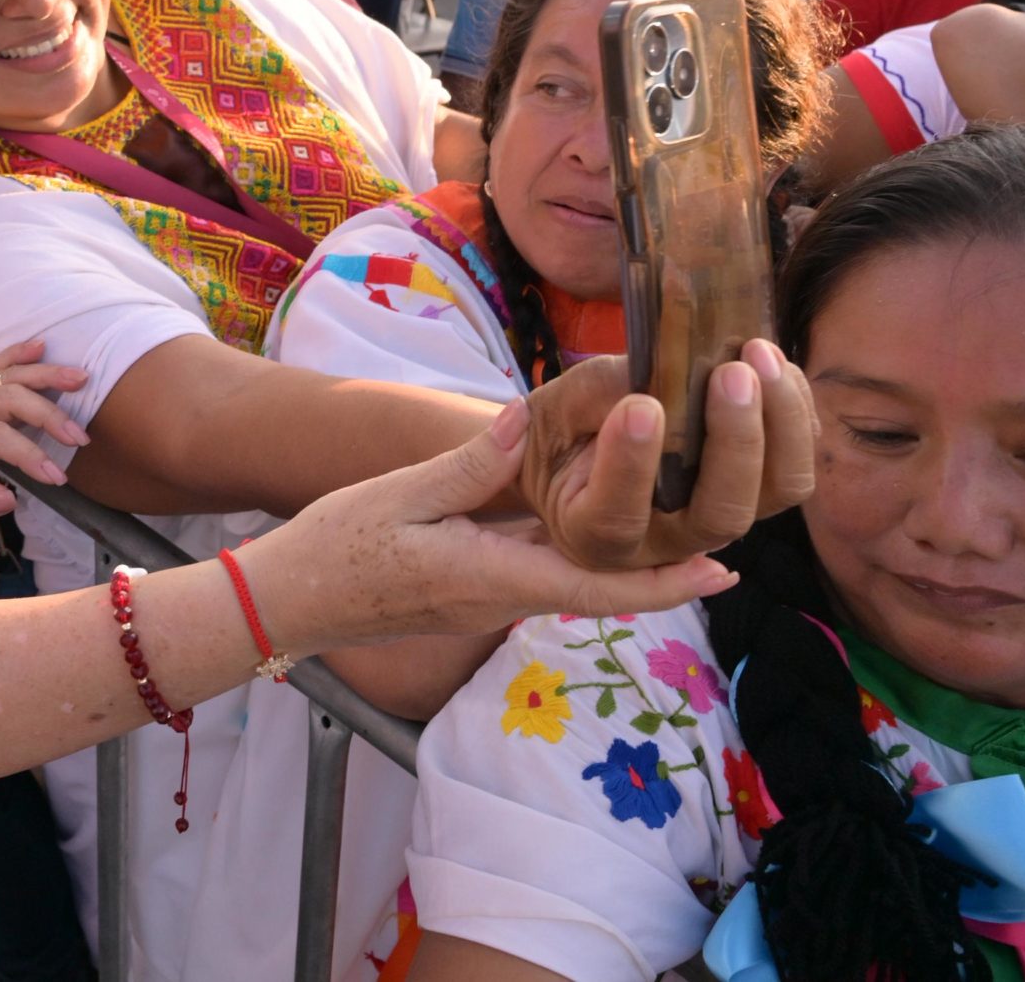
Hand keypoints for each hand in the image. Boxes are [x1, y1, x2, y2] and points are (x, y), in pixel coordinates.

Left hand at [0, 340, 88, 521]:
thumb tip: (8, 498)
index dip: (28, 455)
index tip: (57, 477)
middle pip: (9, 399)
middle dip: (48, 415)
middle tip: (80, 438)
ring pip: (11, 376)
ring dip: (47, 375)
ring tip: (81, 379)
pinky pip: (1, 365)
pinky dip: (20, 353)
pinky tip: (41, 345)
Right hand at [236, 398, 744, 654]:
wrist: (290, 601)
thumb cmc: (337, 547)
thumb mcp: (399, 496)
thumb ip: (465, 465)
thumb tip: (524, 422)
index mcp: (490, 576)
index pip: (593, 587)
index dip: (662, 582)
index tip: (723, 570)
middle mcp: (504, 596)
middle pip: (602, 589)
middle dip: (666, 571)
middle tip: (733, 541)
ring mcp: (494, 597)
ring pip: (580, 580)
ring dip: (634, 560)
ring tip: (684, 516)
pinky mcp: (480, 587)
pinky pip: (550, 571)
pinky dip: (590, 551)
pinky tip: (609, 517)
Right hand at [519, 345, 816, 570]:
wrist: (586, 450)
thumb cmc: (563, 432)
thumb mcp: (556, 409)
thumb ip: (596, 395)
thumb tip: (661, 367)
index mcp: (595, 533)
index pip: (617, 518)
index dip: (631, 467)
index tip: (640, 405)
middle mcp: (665, 543)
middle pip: (720, 517)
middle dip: (736, 442)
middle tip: (731, 373)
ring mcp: (717, 520)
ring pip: (774, 496)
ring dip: (781, 425)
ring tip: (759, 354)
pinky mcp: (752, 492)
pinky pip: (792, 468)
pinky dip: (795, 412)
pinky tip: (772, 363)